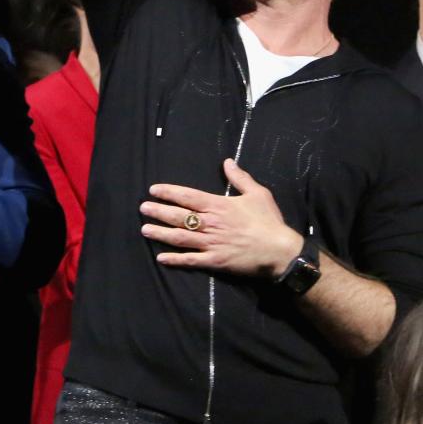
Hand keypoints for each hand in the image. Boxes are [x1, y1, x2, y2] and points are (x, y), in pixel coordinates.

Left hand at [139, 158, 301, 276]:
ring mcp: (211, 244)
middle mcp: (210, 224)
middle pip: (178, 216)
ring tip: (145, 230)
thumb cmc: (269, 221)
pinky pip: (191, 260)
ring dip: (161, 233)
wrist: (280, 251)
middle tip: (143, 209)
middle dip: (158, 211)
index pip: (187, 196)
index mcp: (218, 206)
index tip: (154, 190)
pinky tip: (161, 258)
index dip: (169, 192)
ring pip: (180, 237)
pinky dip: (175, 260)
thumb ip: (240, 177)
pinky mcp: (215, 262)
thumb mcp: (257, 193)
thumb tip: (227, 161)